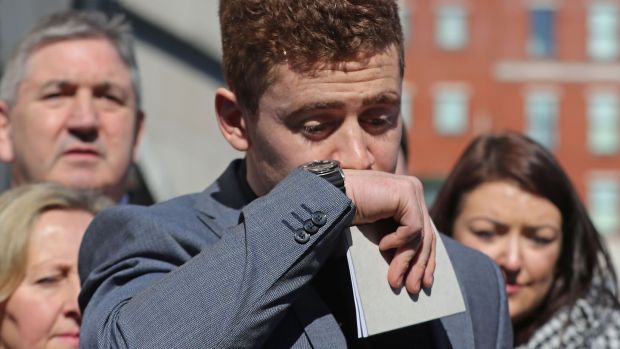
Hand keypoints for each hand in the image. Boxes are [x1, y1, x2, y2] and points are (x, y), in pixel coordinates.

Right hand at [343, 169, 435, 293]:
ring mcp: (411, 189)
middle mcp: (414, 190)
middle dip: (420, 265)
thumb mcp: (380, 230)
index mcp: (409, 196)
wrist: (332, 194)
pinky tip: (382, 245)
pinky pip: (411, 228)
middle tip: (413, 288)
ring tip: (395, 281)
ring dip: (406, 262)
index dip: (425, 259)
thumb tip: (415, 270)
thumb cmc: (349, 212)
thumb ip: (398, 239)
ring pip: (420, 236)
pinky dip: (398, 241)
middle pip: (427, 235)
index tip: (423, 282)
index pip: (426, 232)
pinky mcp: (406, 193)